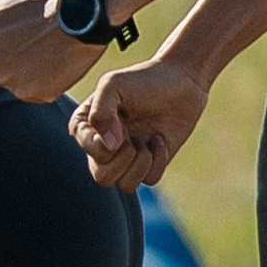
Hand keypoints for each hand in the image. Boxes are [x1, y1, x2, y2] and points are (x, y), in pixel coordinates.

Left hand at [0, 0, 97, 104]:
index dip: (5, 45)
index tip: (23, 39)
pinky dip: (43, 84)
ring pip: (14, 82)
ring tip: (49, 54)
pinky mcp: (29, 93)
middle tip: (37, 47)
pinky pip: (33, 93)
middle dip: (12, 61)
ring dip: (27, 73)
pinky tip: (55, 66)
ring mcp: (7, 79)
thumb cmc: (44, 6)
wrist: (79, 17)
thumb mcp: (7, 1)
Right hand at [69, 56, 209, 190]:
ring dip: (140, 162)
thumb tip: (109, 147)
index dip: (106, 140)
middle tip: (134, 136)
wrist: (181, 81)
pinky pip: (150, 180)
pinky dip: (158, 160)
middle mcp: (102, 147)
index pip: (88, 150)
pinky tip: (159, 139)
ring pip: (124, 186)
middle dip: (123, 158)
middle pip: (102, 178)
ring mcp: (126, 158)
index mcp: (85, 128)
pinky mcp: (150, 165)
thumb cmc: (143, 80)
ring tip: (146, 139)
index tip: (121, 118)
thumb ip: (101, 113)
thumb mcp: (113, 85)